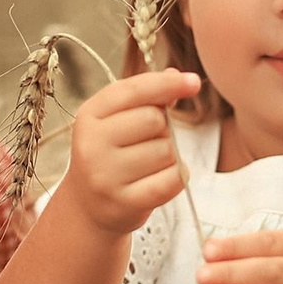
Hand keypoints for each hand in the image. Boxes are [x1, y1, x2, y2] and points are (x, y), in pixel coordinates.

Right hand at [59, 69, 202, 235]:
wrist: (89, 207)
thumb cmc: (111, 155)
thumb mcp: (117, 120)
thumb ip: (145, 96)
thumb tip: (178, 76)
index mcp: (89, 116)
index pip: (134, 90)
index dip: (167, 84)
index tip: (193, 82)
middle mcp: (91, 145)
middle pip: (154, 119)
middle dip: (162, 128)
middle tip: (147, 142)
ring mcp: (105, 176)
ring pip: (166, 151)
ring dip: (169, 156)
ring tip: (147, 165)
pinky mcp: (125, 203)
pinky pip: (172, 179)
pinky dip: (177, 176)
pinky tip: (161, 180)